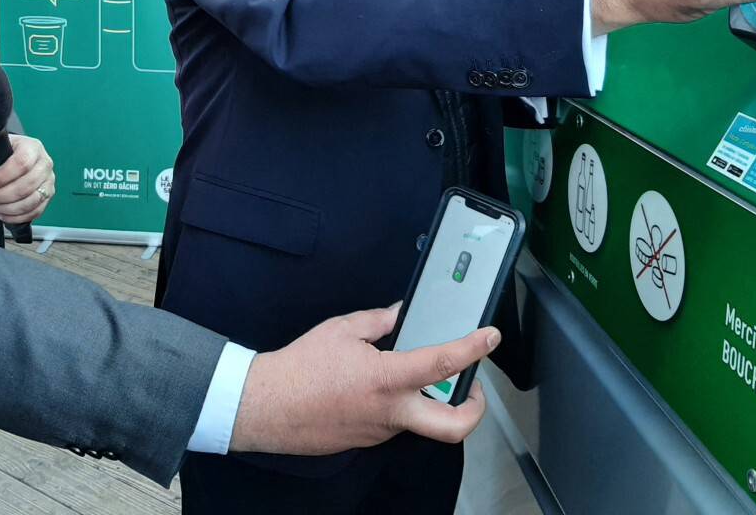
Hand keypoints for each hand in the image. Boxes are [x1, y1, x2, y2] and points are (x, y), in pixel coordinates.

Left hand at [0, 134, 54, 224]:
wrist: (11, 158)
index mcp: (31, 147)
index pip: (22, 162)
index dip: (4, 176)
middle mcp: (44, 163)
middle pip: (27, 184)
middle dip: (1, 196)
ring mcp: (48, 181)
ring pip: (32, 201)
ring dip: (8, 208)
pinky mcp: (47, 196)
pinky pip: (35, 211)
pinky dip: (16, 217)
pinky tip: (2, 213)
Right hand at [228, 303, 497, 454]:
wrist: (266, 407)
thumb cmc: (299, 369)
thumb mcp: (342, 329)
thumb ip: (380, 321)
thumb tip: (400, 315)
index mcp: (388, 379)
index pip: (444, 363)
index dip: (473, 348)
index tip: (489, 338)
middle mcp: (391, 411)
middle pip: (453, 427)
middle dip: (474, 410)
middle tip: (474, 388)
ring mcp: (380, 431)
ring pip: (420, 422)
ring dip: (427, 401)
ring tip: (417, 376)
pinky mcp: (366, 440)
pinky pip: (393, 423)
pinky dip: (397, 404)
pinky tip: (378, 387)